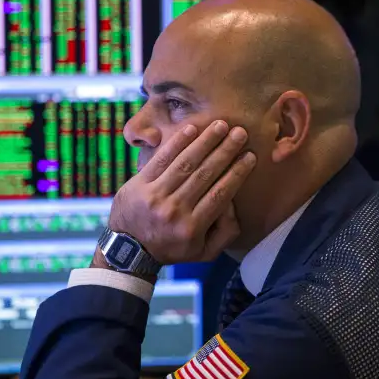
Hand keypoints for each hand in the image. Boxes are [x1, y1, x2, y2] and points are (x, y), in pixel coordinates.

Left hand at [107, 121, 255, 264]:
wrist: (128, 251)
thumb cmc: (173, 248)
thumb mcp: (205, 252)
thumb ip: (226, 232)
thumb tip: (233, 203)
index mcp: (192, 227)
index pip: (221, 193)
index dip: (237, 172)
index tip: (250, 156)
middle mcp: (174, 210)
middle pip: (205, 174)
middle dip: (226, 150)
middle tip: (240, 133)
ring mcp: (155, 195)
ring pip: (185, 163)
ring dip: (205, 141)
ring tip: (221, 125)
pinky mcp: (139, 184)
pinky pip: (161, 159)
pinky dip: (177, 143)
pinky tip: (192, 129)